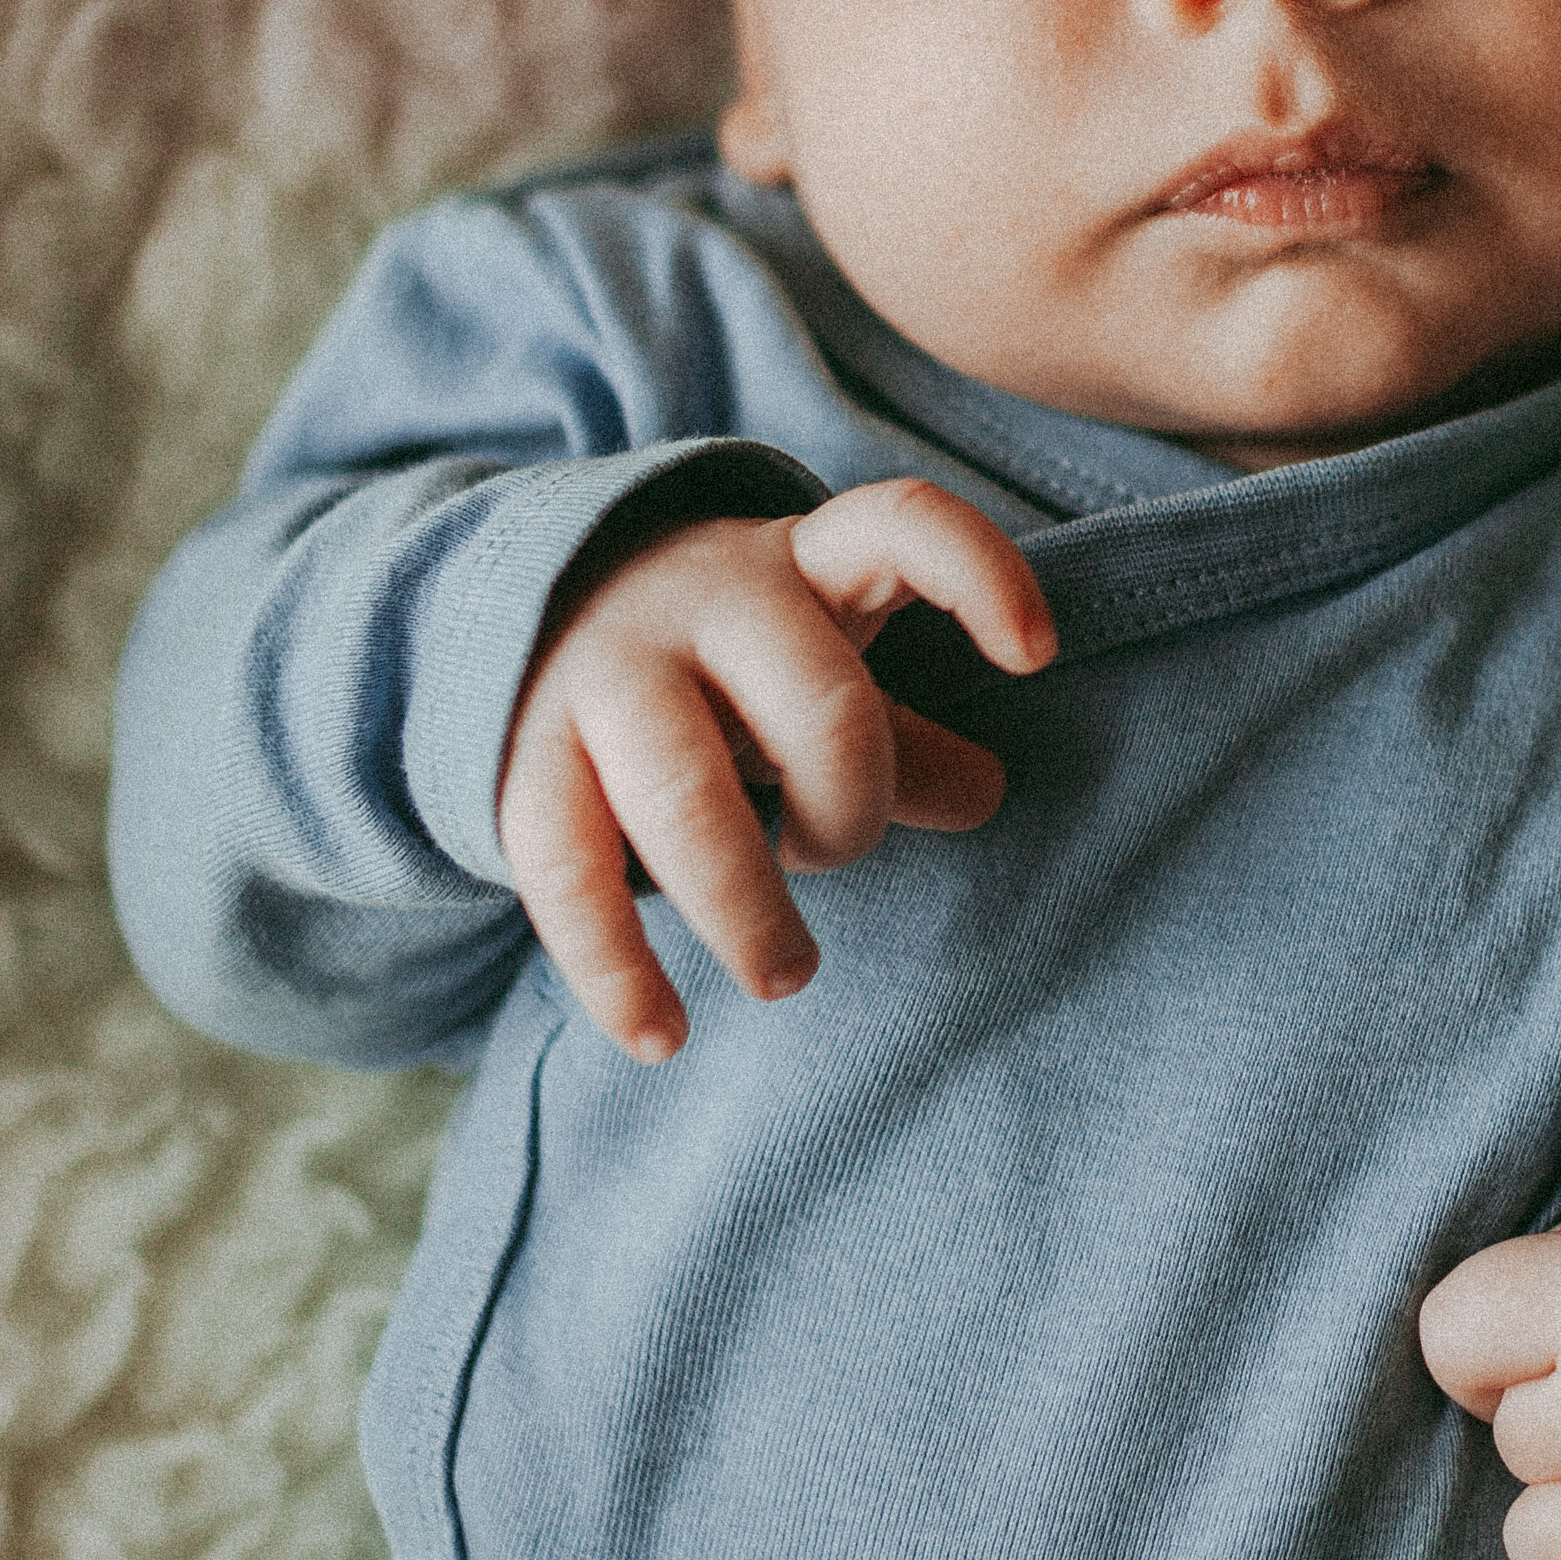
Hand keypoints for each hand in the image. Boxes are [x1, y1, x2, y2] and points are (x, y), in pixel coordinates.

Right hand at [497, 478, 1052, 1062]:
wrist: (528, 609)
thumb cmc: (722, 661)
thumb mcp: (817, 666)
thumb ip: (903, 734)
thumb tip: (989, 794)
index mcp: (801, 563)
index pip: (903, 524)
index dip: (978, 574)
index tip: (1036, 654)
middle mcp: (704, 600)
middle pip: (817, 702)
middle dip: (852, 810)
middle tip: (835, 854)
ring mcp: (607, 672)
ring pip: (684, 795)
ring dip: (747, 909)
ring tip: (785, 976)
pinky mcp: (524, 756)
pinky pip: (567, 871)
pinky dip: (617, 971)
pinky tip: (662, 1035)